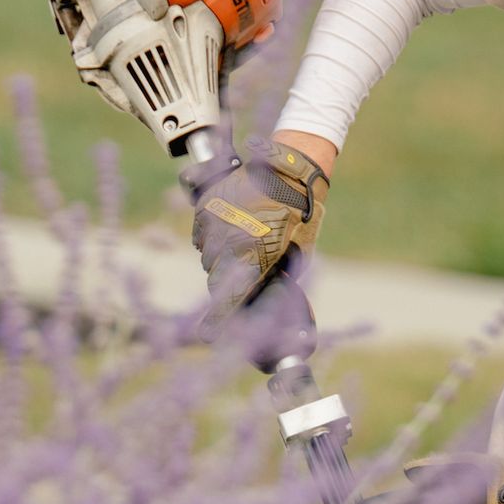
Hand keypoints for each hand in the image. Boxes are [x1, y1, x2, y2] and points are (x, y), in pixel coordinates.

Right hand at [184, 137, 328, 331]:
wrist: (290, 169)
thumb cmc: (301, 213)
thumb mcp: (296, 253)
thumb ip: (275, 275)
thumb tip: (264, 292)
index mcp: (251, 258)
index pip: (227, 300)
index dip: (217, 320)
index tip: (207, 334)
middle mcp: (226, 243)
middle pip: (215, 278)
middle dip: (227, 282)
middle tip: (244, 273)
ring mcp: (212, 223)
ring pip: (208, 255)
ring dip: (220, 258)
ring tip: (242, 244)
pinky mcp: (205, 206)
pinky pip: (201, 234)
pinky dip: (212, 237)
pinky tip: (231, 228)